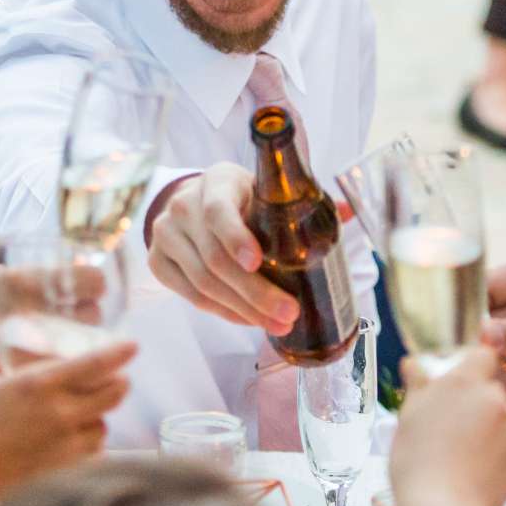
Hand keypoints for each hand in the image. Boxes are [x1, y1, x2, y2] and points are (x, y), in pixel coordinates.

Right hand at [0, 339, 134, 490]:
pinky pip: (91, 455)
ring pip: (103, 427)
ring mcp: (67, 447)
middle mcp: (62, 414)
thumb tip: (3, 352)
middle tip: (113, 377)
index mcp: (41, 385)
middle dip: (117, 382)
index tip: (132, 345)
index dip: (120, 352)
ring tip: (83, 414)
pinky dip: (87, 446)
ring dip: (98, 417)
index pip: (98, 363)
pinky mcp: (65, 473)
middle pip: (114, 394)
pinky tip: (71, 443)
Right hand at [147, 163, 293, 330]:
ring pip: (204, 283)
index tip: (258, 262)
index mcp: (217, 181)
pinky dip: (224, 312)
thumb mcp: (264, 190)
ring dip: (243, 309)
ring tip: (276, 323)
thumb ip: (302, 202)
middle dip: (255, 292)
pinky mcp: (158, 261)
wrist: (194, 202)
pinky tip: (249, 319)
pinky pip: (191, 296)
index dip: (236, 238)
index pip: (218, 211)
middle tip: (288, 312)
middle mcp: (183, 205)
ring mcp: (165, 234)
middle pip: (215, 259)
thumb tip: (347, 211)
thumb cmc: (241, 198)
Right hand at [390, 347, 505, 505]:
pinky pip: (505, 444)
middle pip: (492, 387)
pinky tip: (468, 468)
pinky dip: (491, 451)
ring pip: (499, 417)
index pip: (484, 354)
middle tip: (450, 418)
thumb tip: (415, 366)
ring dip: (484, 426)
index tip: (458, 377)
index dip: (473, 363)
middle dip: (475, 399)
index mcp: (465, 382)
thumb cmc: (418, 462)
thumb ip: (419, 385)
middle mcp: (493, 400)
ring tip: (456, 449)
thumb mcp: (409, 416)